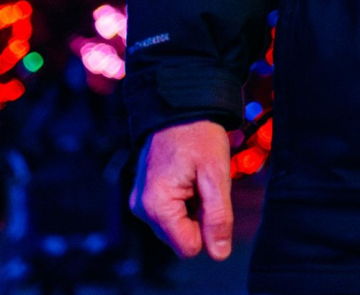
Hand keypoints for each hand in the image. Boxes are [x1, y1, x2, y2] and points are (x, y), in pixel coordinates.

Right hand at [131, 121, 233, 260]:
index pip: (188, 246)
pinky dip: (183, 200)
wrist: (180, 106)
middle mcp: (141, 209)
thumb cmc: (199, 135)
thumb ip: (218, 216)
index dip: (207, 227)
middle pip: (181, 237)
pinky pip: (168, 212)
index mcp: (156, 205)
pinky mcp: (143, 195)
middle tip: (204, 183)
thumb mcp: (216, 174)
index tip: (211, 196)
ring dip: (192, 208)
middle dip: (199, 216)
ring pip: (176, 226)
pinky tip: (187, 177)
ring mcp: (140, 202)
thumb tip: (219, 254)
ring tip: (196, 177)